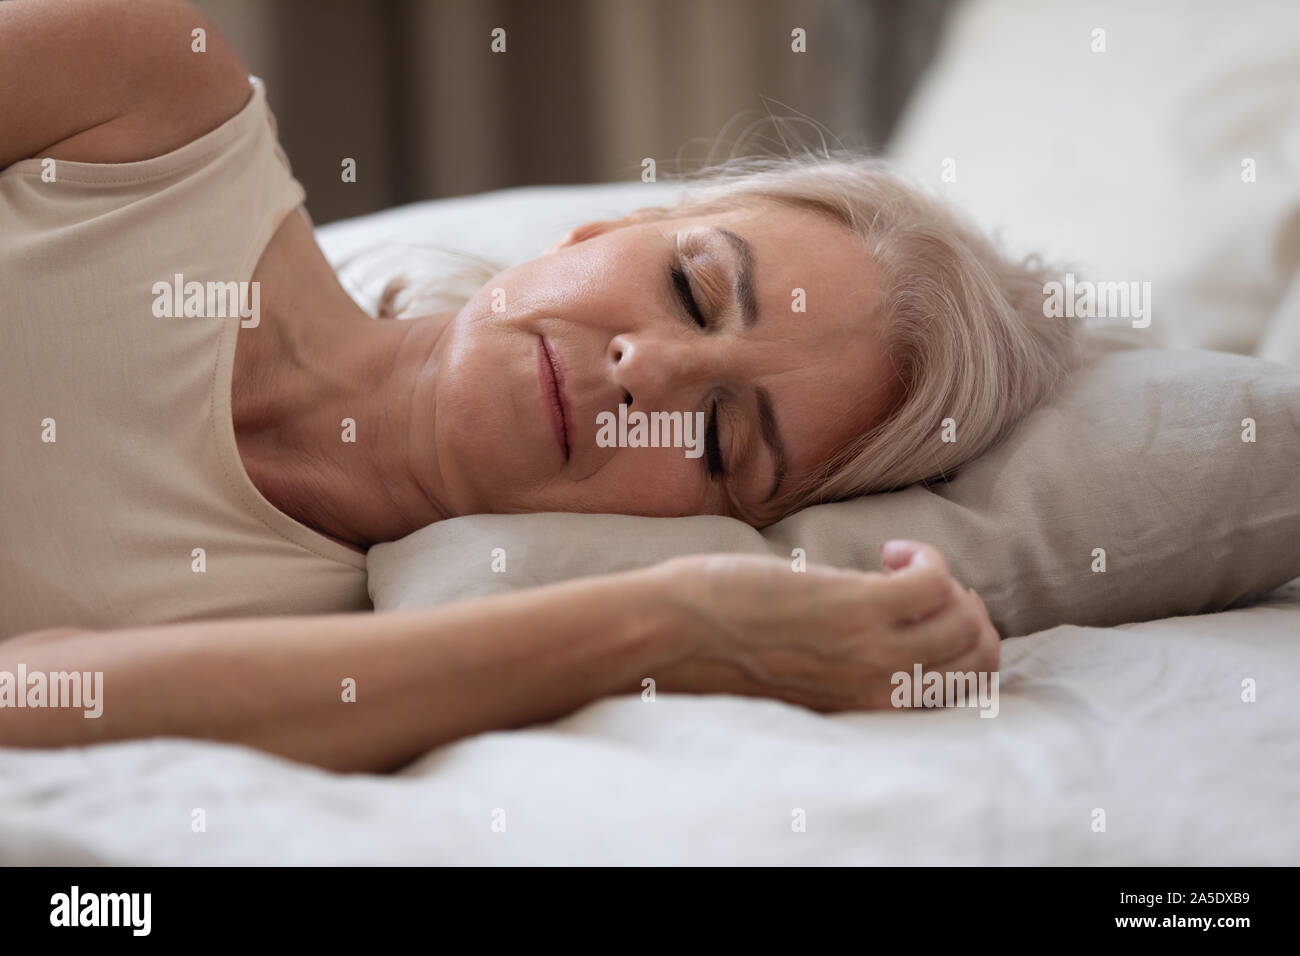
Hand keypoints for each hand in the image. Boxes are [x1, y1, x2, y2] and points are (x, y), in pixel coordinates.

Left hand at [649, 540, 999, 711]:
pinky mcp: (858, 608)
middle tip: (927, 586)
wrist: (674, 636)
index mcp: (866, 710)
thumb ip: (845, 664)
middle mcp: (879, 690)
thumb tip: (877, 625)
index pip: (957, 694)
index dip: (961, 649)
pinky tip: (890, 551)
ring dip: (948, 584)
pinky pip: (933, 582)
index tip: (929, 615)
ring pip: (965, 622)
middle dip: (966, 614)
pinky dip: (924, 559)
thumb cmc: (719, 649)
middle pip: (975, 659)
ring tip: (904, 566)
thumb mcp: (798, 676)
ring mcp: (872, 651)